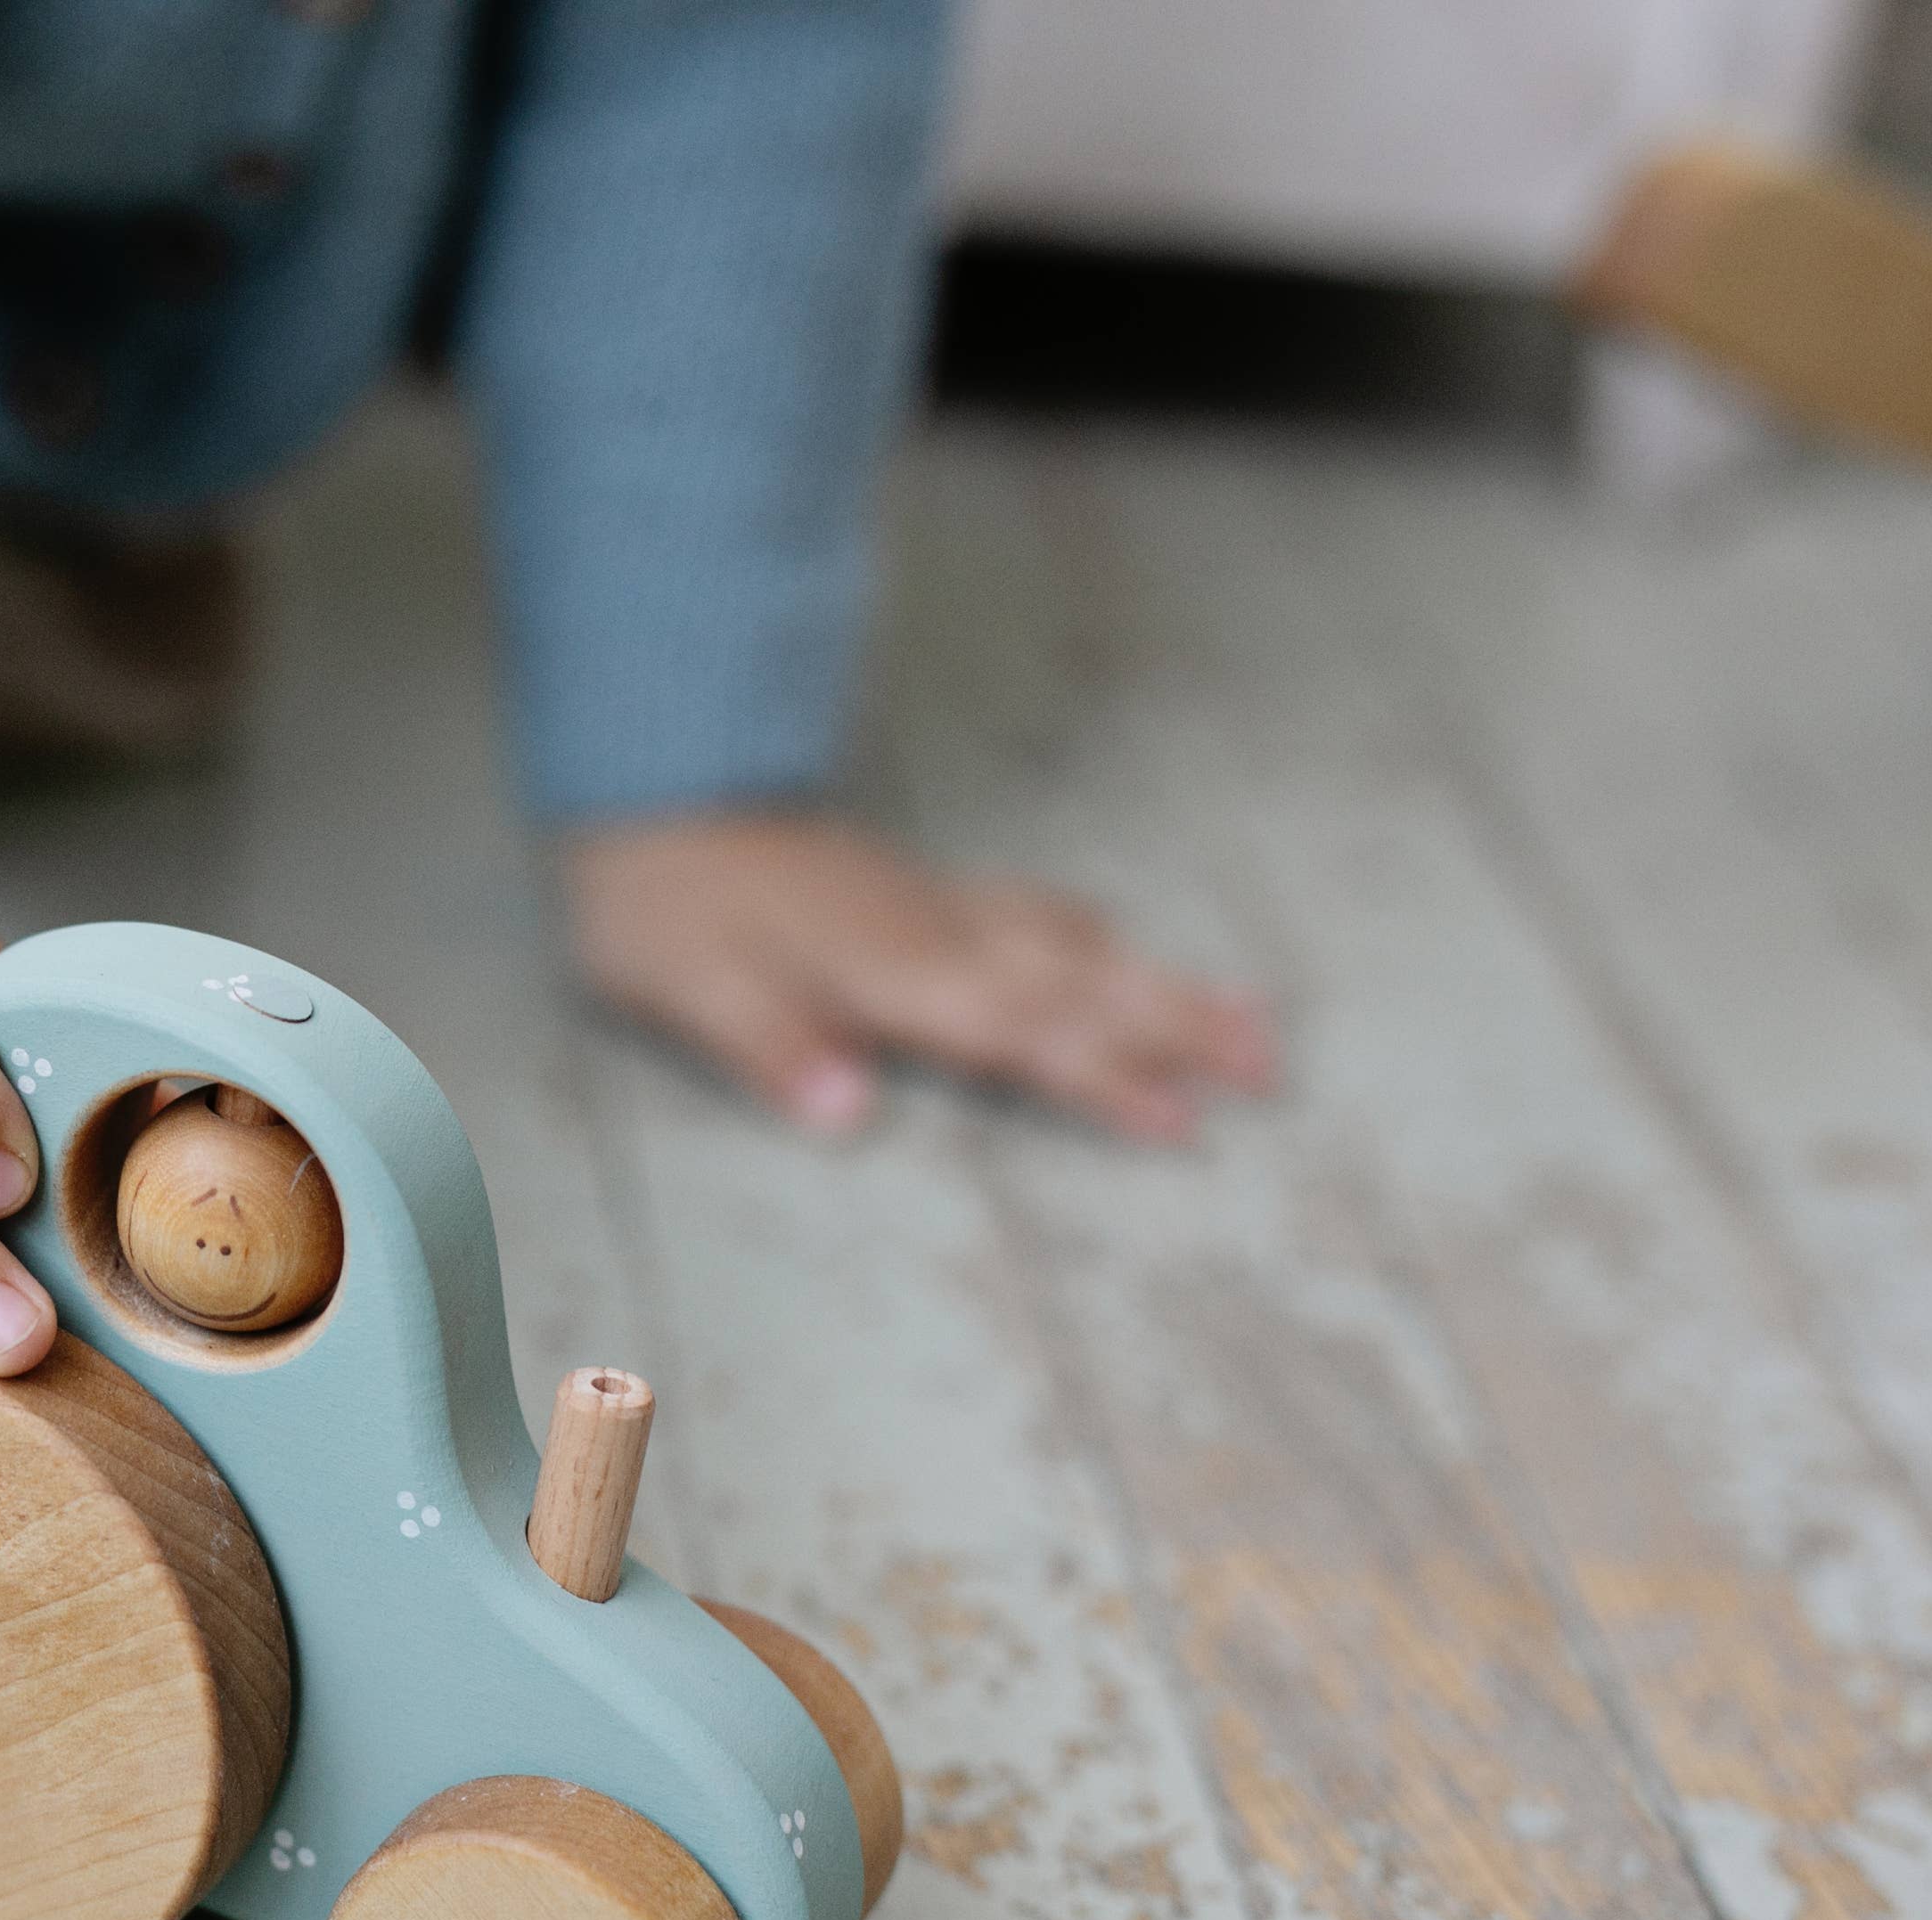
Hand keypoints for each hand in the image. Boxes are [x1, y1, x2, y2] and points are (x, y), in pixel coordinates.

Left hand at [565, 809, 1278, 1143]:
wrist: (655, 788)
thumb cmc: (662, 903)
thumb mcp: (684, 984)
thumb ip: (769, 1045)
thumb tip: (845, 1111)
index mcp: (888, 974)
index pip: (1019, 1035)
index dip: (1102, 1079)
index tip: (1181, 1120)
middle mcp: (934, 937)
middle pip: (1080, 988)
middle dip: (1180, 1029)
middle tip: (1277, 1068)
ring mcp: (936, 909)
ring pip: (1074, 947)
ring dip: (1160, 984)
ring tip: (1250, 1019)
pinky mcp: (923, 894)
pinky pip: (1037, 914)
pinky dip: (1096, 939)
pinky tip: (1123, 951)